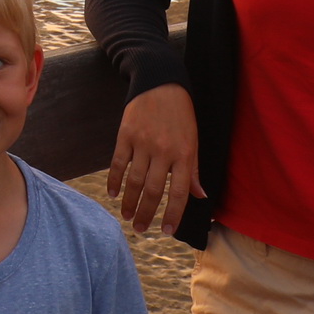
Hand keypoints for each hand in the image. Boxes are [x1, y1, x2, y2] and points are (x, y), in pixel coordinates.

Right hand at [108, 84, 197, 234]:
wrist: (160, 83)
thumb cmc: (181, 115)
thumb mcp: (192, 141)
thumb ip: (193, 170)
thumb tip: (200, 196)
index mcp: (183, 154)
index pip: (179, 192)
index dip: (174, 214)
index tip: (167, 231)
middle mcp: (163, 151)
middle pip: (153, 190)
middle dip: (147, 213)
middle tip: (140, 229)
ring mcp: (143, 143)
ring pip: (134, 181)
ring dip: (130, 202)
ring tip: (127, 217)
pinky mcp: (126, 135)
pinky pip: (118, 163)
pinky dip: (114, 180)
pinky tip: (113, 194)